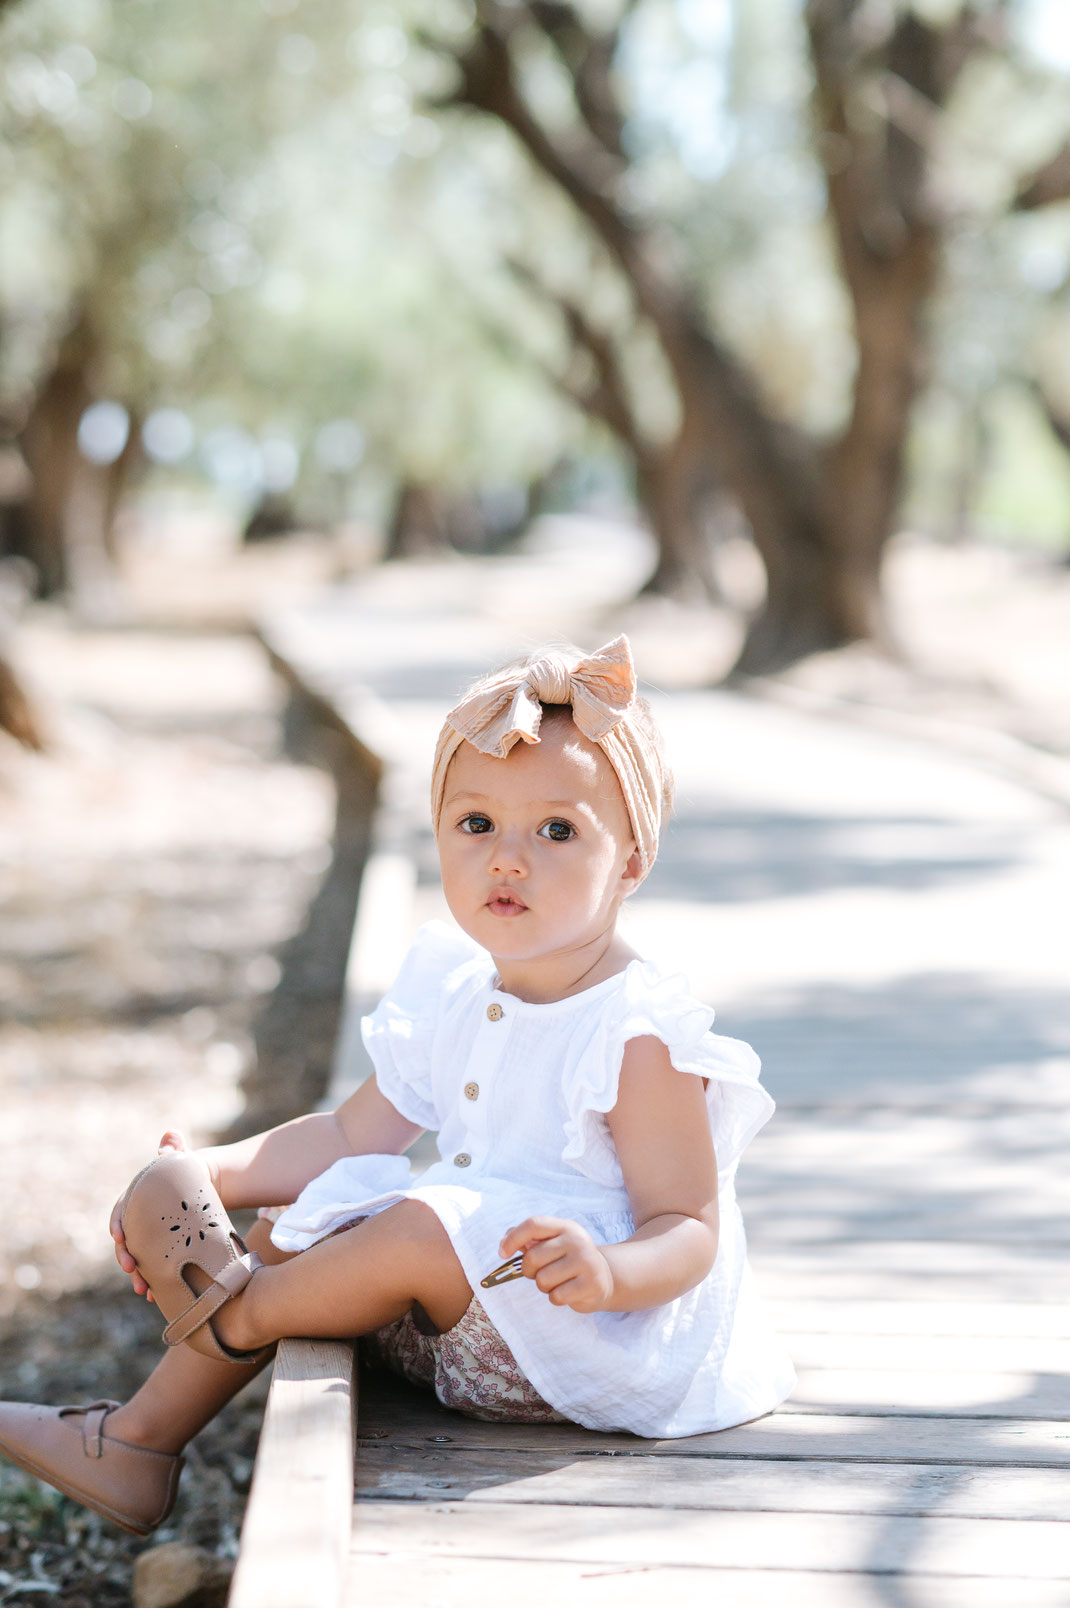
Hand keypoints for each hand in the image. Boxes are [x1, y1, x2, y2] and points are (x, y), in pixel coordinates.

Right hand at [110, 1130, 187, 1299]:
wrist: (205, 1191)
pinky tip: (157, 1297)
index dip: (118, 1224)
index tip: (119, 1237)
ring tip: (144, 1290)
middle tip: (132, 1270)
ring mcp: (149, 1238)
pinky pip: (155, 1269)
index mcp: (138, 1199)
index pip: (121, 1211)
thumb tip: (171, 1136)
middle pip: (127, 1241)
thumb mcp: (182, 1162)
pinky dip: (155, 1282)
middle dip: (126, 1257)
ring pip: (138, 1259)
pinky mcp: (162, 1251)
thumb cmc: (188, 1174)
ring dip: (138, 1276)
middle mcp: (139, 1221)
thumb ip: (175, 1151)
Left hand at [498, 1216, 613, 1313]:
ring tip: (558, 1282)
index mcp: (565, 1227)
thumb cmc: (569, 1260)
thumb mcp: (553, 1244)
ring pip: (543, 1279)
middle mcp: (577, 1240)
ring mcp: (586, 1261)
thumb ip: (529, 1240)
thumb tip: (504, 1242)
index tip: (502, 1253)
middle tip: (541, 1272)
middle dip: (530, 1271)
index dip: (513, 1238)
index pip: (534, 1224)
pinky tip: (568, 1292)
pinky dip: (556, 1298)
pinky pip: (556, 1296)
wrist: (604, 1277)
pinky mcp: (591, 1284)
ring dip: (544, 1286)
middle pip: (533, 1257)